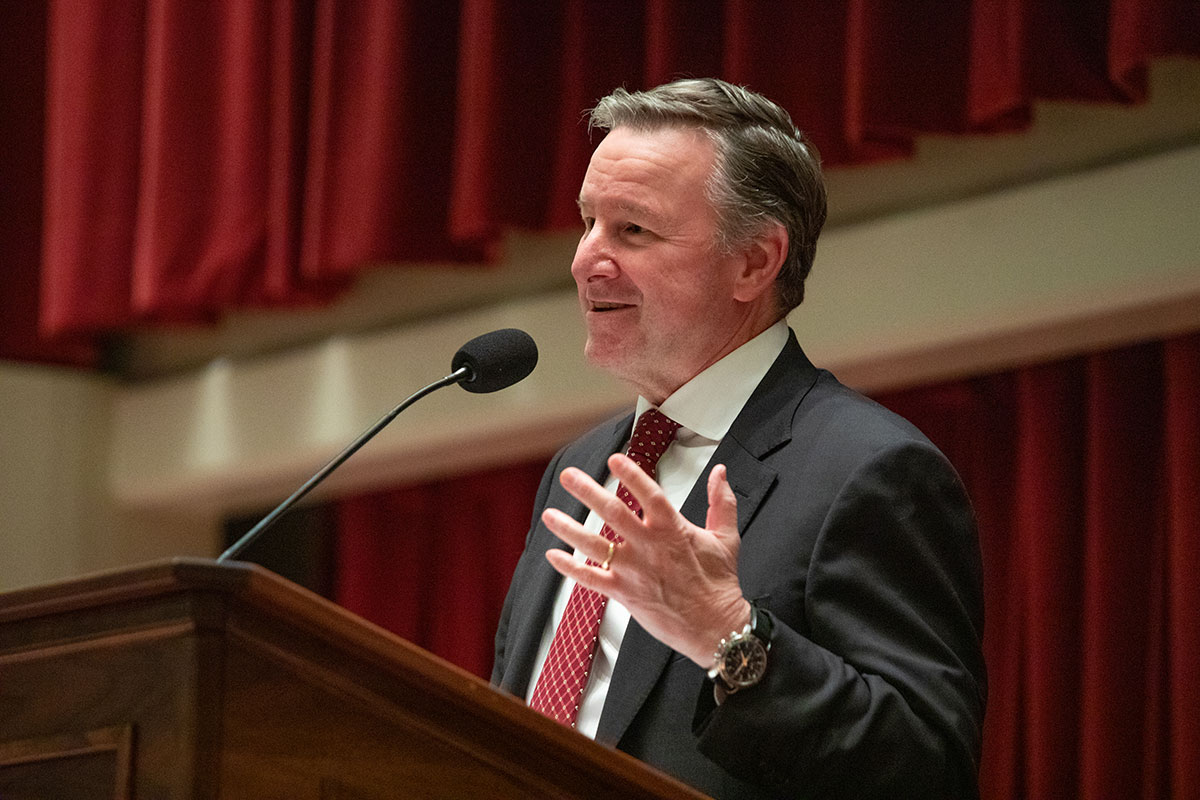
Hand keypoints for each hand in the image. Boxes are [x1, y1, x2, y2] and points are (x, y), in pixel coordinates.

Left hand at [542, 454, 750, 666]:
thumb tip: (721, 474)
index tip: (614, 460)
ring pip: (594, 545)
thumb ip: (721, 502)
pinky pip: (591, 579)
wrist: (716, 627)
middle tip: (569, 477)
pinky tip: (554, 556)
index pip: (648, 494)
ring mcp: (635, 570)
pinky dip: (570, 568)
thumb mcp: (726, 538)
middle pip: (613, 513)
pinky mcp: (625, 594)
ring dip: (569, 529)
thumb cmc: (720, 585)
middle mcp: (650, 547)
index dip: (630, 475)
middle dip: (587, 492)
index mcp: (673, 529)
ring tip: (550, 514)